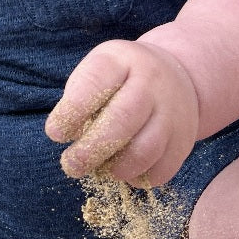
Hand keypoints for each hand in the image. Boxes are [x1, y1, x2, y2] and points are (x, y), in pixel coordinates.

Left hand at [44, 39, 198, 186]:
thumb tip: (67, 136)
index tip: (54, 133)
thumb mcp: (100, 70)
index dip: (73, 110)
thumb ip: (81, 96)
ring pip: (145, 150)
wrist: (175, 77)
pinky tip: (124, 172)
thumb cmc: (122, 78)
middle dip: (92, 148)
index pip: (96, 83)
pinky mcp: (184, 141)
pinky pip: (161, 170)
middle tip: (71, 165)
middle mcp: (151, 83)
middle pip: (123, 119)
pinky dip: (138, 178)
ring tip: (100, 168)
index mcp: (122, 60)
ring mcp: (172, 112)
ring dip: (115, 168)